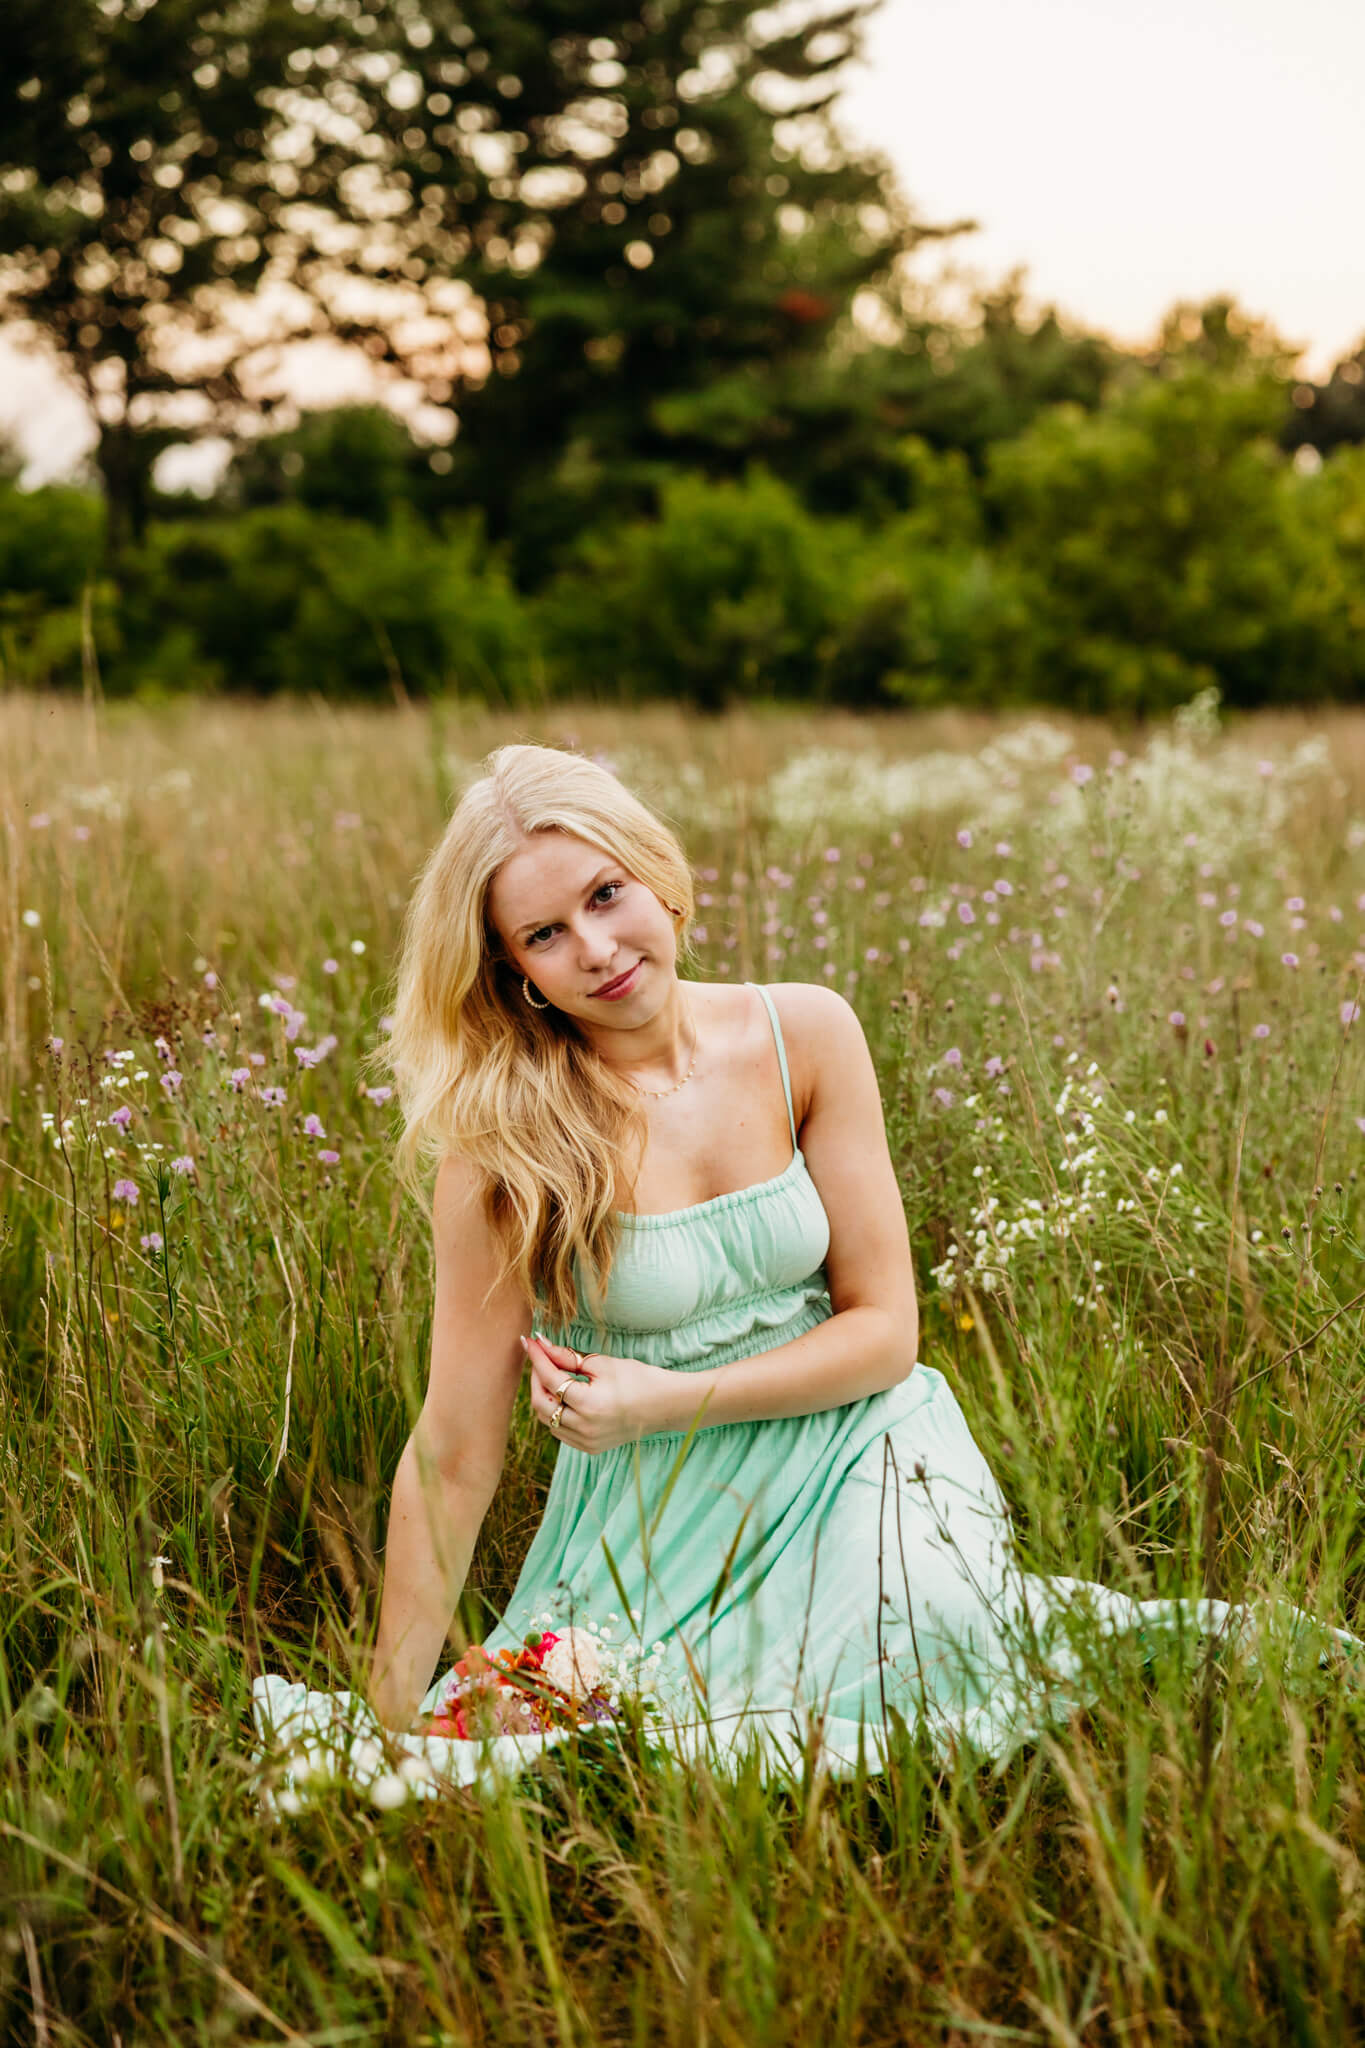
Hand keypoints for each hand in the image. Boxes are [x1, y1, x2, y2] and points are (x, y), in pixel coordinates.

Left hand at [521, 1333, 673, 1454]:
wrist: (664, 1405)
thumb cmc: (637, 1379)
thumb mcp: (602, 1363)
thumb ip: (567, 1357)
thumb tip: (542, 1345)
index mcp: (589, 1404)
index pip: (550, 1378)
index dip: (537, 1358)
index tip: (529, 1342)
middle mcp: (584, 1427)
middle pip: (541, 1403)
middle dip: (536, 1378)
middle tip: (539, 1359)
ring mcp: (586, 1441)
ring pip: (547, 1420)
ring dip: (544, 1397)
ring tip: (551, 1376)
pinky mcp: (590, 1447)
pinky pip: (560, 1431)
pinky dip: (556, 1414)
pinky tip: (563, 1397)